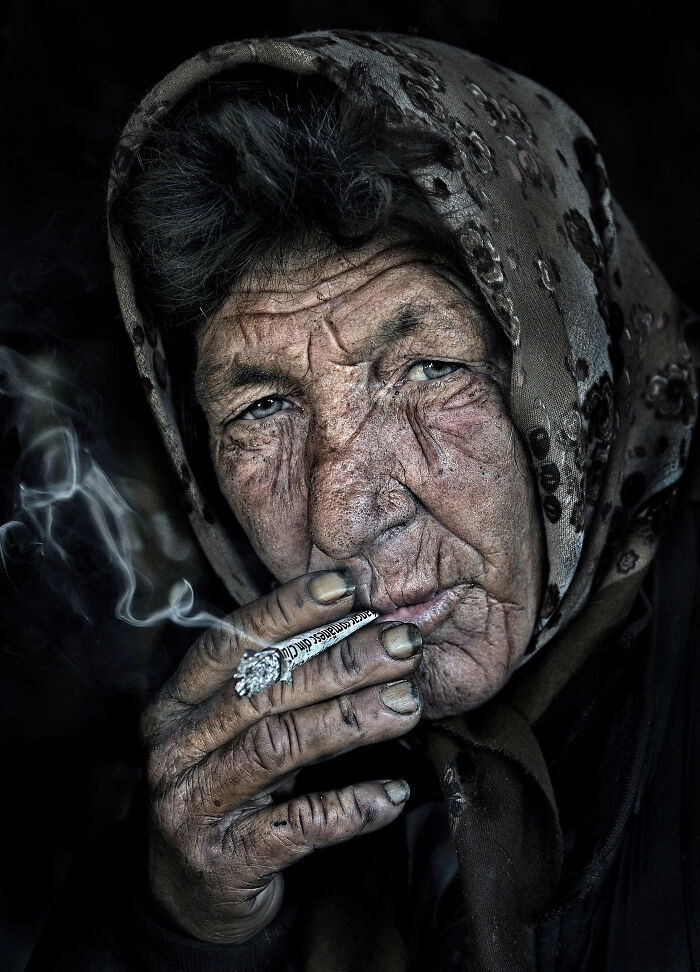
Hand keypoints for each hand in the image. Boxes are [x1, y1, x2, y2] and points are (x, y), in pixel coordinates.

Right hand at [139, 569, 422, 943]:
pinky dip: (350, 807)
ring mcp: (193, 806)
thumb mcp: (239, 732)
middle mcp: (175, 749)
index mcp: (176, 704)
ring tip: (407, 704)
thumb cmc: (230, 791)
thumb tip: (361, 622)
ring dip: (351, 721)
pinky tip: (396, 792)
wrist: (191, 897)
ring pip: (278, 748)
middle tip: (404, 644)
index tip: (349, 586)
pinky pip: (297, 827)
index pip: (230, 642)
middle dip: (342, 661)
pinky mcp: (224, 861)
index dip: (288, 609)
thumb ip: (277, 682)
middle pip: (264, 691)